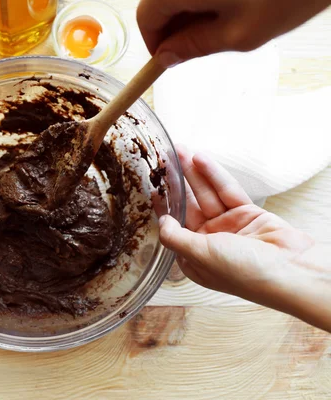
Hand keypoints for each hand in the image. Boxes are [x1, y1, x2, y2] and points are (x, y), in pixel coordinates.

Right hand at [137, 0, 330, 66]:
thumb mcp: (240, 34)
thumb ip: (196, 46)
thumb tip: (167, 57)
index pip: (146, 17)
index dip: (154, 43)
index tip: (168, 59)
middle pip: (159, 1)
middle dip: (174, 26)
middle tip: (201, 45)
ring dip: (192, 11)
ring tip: (226, 22)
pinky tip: (234, 3)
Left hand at [159, 146, 330, 331]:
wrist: (291, 270)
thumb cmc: (244, 273)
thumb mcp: (200, 255)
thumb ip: (176, 238)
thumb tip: (162, 222)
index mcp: (195, 257)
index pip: (173, 227)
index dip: (163, 207)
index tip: (152, 188)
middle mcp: (210, 241)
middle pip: (189, 206)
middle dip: (177, 183)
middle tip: (164, 160)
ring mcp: (230, 226)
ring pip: (207, 195)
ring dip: (194, 173)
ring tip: (180, 151)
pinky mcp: (248, 213)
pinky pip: (227, 191)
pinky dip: (214, 175)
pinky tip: (201, 159)